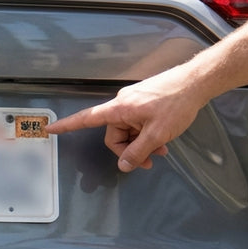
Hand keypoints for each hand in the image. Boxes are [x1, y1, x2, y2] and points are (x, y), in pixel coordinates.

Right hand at [47, 67, 204, 171]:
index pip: (86, 119)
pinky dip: (147, 133)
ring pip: (129, 130)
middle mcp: (122, 103)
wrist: (197, 82)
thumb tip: (124, 166)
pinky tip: (163, 139)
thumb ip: (138, 151)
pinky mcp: (145, 101)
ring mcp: (134, 101)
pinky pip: (138, 122)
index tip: (50, 129)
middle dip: (130, 149)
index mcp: (119, 109)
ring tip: (162, 150)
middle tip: (150, 160)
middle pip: (114, 133)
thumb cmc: (176, 103)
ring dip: (142, 142)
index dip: (67, 126)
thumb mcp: (157, 133)